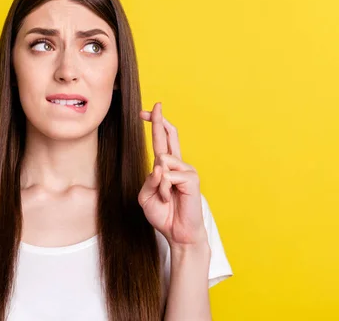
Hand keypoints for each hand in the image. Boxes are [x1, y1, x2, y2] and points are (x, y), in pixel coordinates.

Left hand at [138, 103, 206, 248]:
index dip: (155, 125)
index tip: (146, 111)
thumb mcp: (147, 196)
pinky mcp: (191, 178)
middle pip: (169, 136)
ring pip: (161, 162)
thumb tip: (160, 167)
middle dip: (158, 120)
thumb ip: (149, 180)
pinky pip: (168, 176)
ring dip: (157, 184)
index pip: (161, 141)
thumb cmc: (164, 214)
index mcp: (166, 166)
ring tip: (165, 198)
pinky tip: (171, 199)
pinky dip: (164, 190)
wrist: (178, 233)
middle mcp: (177, 164)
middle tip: (154, 105)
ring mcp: (186, 170)